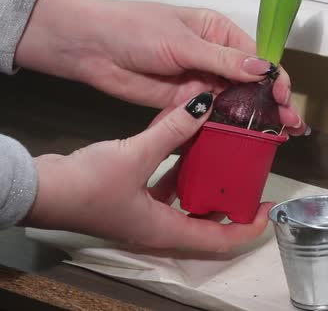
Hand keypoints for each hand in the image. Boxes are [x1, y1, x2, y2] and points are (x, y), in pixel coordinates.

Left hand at [15, 0, 306, 134]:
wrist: (91, 49)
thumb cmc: (135, 31)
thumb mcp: (182, 42)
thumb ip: (222, 60)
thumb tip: (263, 69)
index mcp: (218, 33)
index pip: (256, 56)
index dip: (273, 78)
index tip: (282, 98)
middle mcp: (215, 58)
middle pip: (251, 84)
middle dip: (272, 103)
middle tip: (290, 125)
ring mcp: (200, 82)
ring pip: (235, 103)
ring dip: (255, 119)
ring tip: (278, 137)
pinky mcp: (186, 103)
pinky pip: (212, 117)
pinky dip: (229, 128)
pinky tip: (246, 140)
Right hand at [22, 92, 271, 251]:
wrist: (41, 190)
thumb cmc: (88, 186)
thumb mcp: (136, 155)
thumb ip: (172, 130)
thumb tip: (204, 104)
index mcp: (166, 230)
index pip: (221, 240)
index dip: (249, 227)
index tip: (268, 208)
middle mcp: (159, 229)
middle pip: (207, 223)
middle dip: (229, 203)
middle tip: (247, 179)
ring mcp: (144, 216)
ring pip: (185, 203)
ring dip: (203, 183)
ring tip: (223, 158)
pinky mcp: (131, 200)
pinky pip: (164, 188)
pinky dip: (176, 169)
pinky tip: (183, 144)